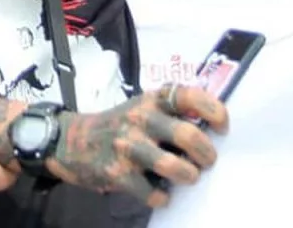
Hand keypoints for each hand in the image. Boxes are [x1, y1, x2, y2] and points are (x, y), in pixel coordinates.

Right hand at [47, 83, 227, 206]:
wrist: (70, 142)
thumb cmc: (117, 125)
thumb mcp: (141, 108)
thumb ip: (170, 112)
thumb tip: (210, 129)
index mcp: (151, 100)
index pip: (190, 96)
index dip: (214, 111)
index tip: (222, 128)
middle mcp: (140, 119)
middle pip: (188, 135)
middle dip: (206, 154)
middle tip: (206, 161)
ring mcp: (128, 146)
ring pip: (174, 166)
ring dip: (189, 176)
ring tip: (187, 177)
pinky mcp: (117, 172)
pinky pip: (153, 193)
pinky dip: (162, 197)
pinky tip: (160, 193)